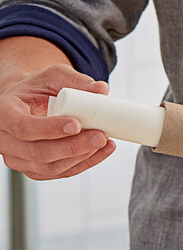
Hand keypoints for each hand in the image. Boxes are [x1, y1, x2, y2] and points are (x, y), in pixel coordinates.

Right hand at [0, 64, 115, 179]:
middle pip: (38, 152)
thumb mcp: (53, 77)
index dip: (50, 129)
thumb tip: (101, 88)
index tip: (76, 125)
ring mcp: (18, 158)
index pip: (23, 127)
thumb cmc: (37, 89)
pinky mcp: (34, 169)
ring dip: (81, 157)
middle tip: (100, 136)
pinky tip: (102, 151)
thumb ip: (75, 81)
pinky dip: (84, 164)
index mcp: (5, 113)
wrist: (28, 103)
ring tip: (105, 142)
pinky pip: (59, 172)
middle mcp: (6, 140)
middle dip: (74, 146)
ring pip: (50, 167)